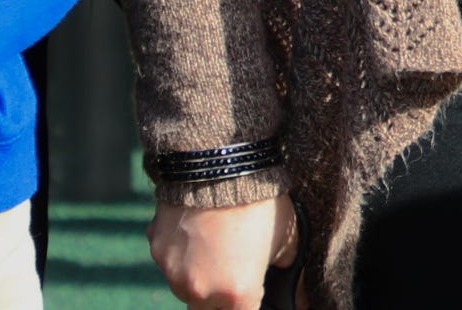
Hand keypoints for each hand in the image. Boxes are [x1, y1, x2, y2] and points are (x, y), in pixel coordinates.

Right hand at [149, 193, 295, 309]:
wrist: (220, 165)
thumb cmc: (260, 203)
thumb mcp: (288, 238)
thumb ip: (292, 273)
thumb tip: (304, 300)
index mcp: (237, 294)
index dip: (248, 303)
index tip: (251, 293)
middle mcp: (201, 291)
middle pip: (209, 309)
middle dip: (222, 296)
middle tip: (235, 269)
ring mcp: (174, 273)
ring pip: (186, 288)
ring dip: (199, 275)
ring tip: (217, 244)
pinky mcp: (157, 251)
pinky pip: (170, 261)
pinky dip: (182, 252)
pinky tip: (198, 229)